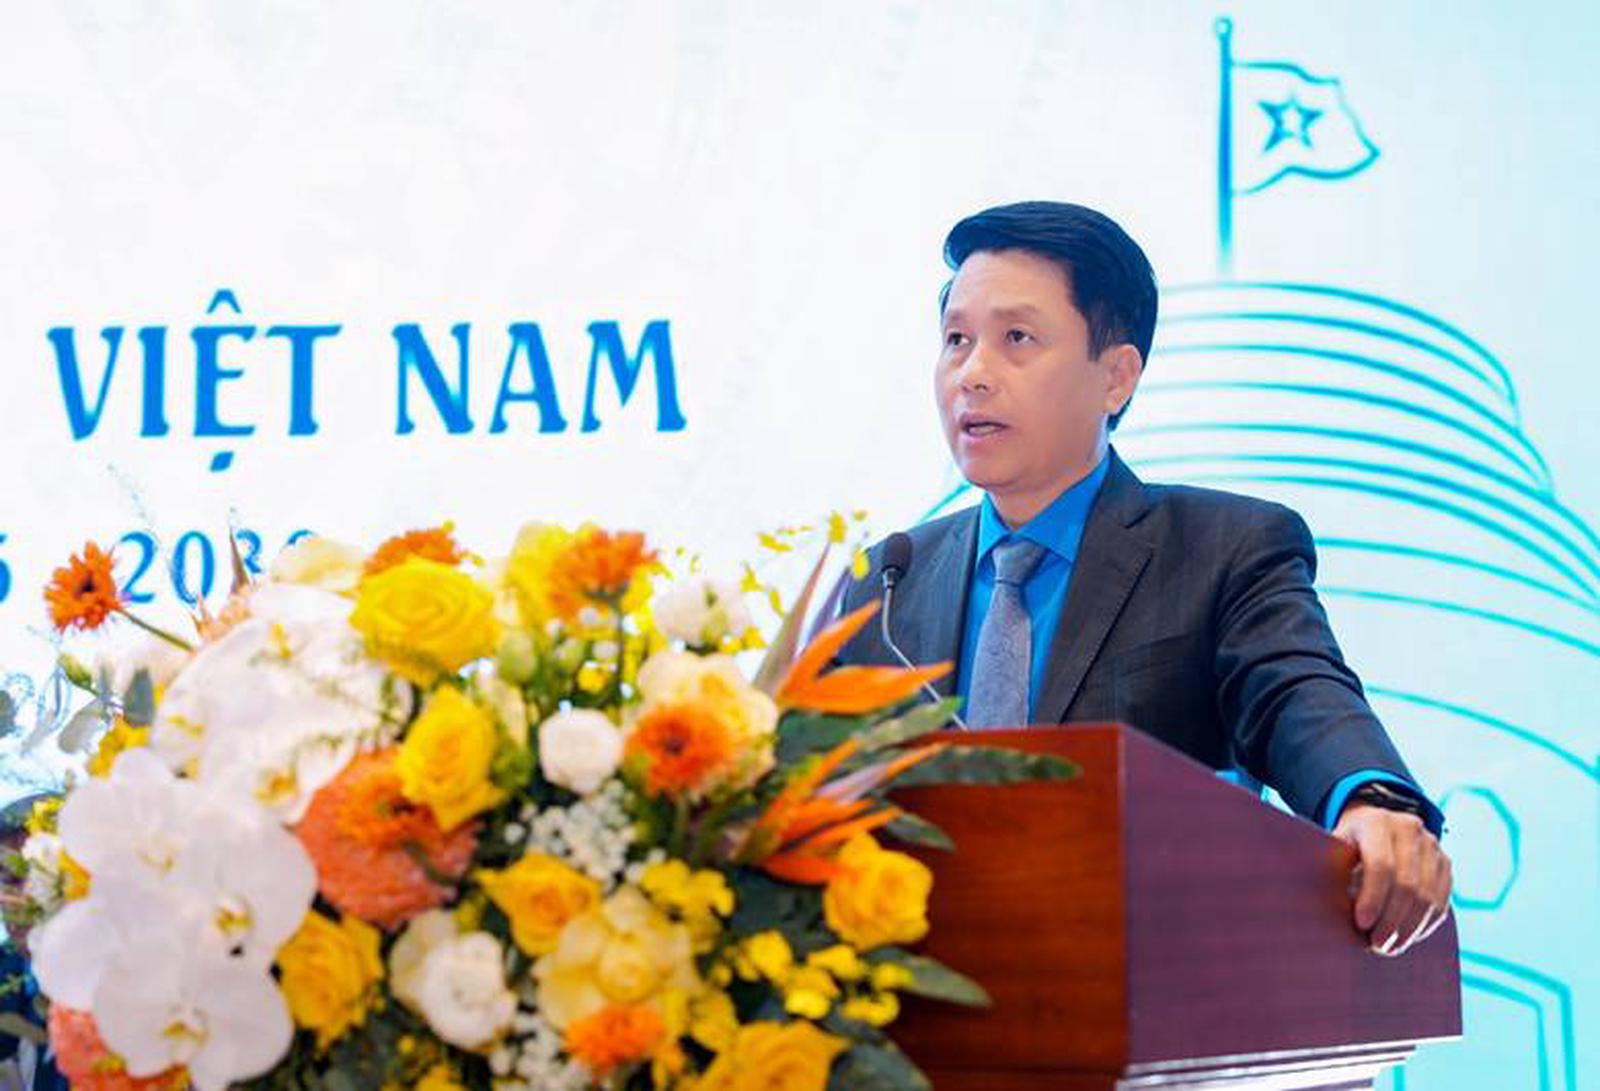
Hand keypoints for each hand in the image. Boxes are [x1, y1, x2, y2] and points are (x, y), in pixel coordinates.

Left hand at [1332, 803, 1452, 955]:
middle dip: (1392, 920)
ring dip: (1410, 928)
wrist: (1375, 825)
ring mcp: (1431, 845)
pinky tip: (1409, 937)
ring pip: (1428, 896)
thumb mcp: (1335, 850)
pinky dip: (1425, 924)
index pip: (1380, 864)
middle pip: (1408, 884)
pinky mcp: (1445, 863)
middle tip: (1377, 945)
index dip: (1372, 898)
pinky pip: (1441, 900)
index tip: (1361, 924)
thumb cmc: (1347, 845)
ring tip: (1391, 947)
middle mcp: (1409, 829)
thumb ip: (1336, 875)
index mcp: (1376, 822)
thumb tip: (1331, 916)